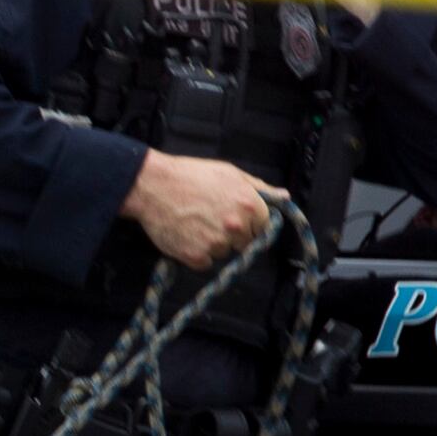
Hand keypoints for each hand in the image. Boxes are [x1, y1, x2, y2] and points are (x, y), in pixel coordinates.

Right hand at [124, 150, 275, 268]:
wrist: (151, 186)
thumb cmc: (190, 175)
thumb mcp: (229, 173)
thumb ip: (260, 188)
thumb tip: (285, 197)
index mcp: (249, 205)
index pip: (263, 227)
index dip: (250, 223)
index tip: (234, 217)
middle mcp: (236, 227)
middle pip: (244, 243)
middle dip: (232, 234)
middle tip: (210, 218)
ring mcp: (216, 244)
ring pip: (224, 253)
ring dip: (213, 244)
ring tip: (194, 223)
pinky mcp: (196, 257)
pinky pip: (205, 262)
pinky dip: (196, 253)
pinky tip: (186, 234)